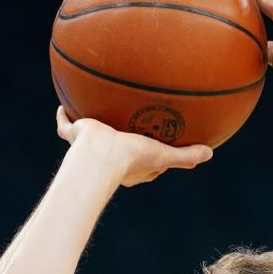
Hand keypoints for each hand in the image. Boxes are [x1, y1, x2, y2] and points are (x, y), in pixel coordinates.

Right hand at [55, 110, 212, 186]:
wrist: (100, 155)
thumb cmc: (131, 158)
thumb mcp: (163, 156)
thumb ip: (185, 157)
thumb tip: (210, 153)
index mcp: (130, 169)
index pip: (145, 164)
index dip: (153, 157)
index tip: (159, 147)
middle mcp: (109, 159)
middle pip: (117, 149)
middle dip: (121, 142)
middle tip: (128, 132)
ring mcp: (89, 148)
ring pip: (89, 137)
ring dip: (90, 128)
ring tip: (93, 116)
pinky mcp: (75, 135)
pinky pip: (66, 125)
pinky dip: (63, 116)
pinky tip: (62, 104)